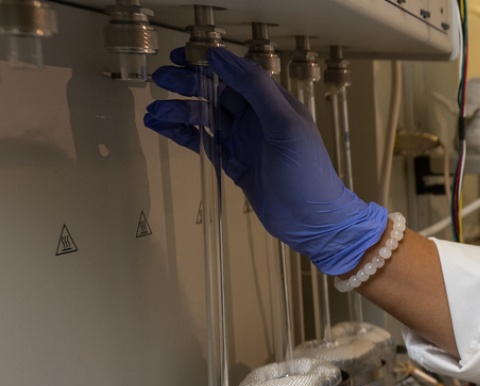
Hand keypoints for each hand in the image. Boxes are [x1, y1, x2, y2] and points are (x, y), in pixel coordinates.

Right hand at [142, 47, 386, 275]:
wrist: (311, 221)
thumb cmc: (305, 170)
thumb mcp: (284, 124)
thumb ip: (255, 88)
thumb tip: (219, 56)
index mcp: (273, 102)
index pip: (236, 74)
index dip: (209, 62)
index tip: (178, 54)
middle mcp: (257, 117)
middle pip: (216, 93)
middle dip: (188, 84)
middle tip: (159, 79)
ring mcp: (243, 140)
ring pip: (205, 117)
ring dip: (180, 111)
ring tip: (153, 112)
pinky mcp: (232, 162)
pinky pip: (203, 142)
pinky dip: (182, 134)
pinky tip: (161, 128)